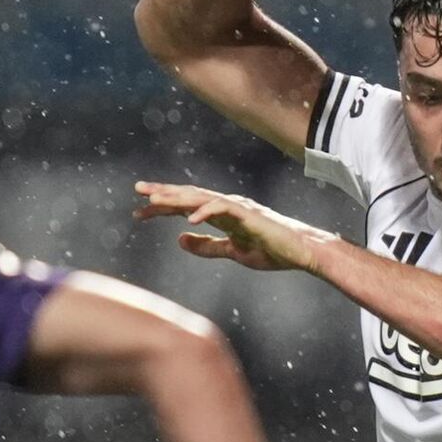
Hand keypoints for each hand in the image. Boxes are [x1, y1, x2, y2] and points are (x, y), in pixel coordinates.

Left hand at [134, 182, 331, 272]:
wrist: (303, 252)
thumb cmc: (273, 251)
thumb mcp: (233, 252)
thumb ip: (208, 247)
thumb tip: (179, 240)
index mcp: (222, 214)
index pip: (186, 206)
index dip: (162, 208)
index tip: (140, 211)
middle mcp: (227, 205)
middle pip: (189, 196)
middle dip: (163, 193)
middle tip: (138, 189)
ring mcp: (238, 207)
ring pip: (202, 198)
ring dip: (178, 197)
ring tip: (156, 199)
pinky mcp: (250, 214)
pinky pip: (223, 209)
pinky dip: (206, 212)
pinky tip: (189, 218)